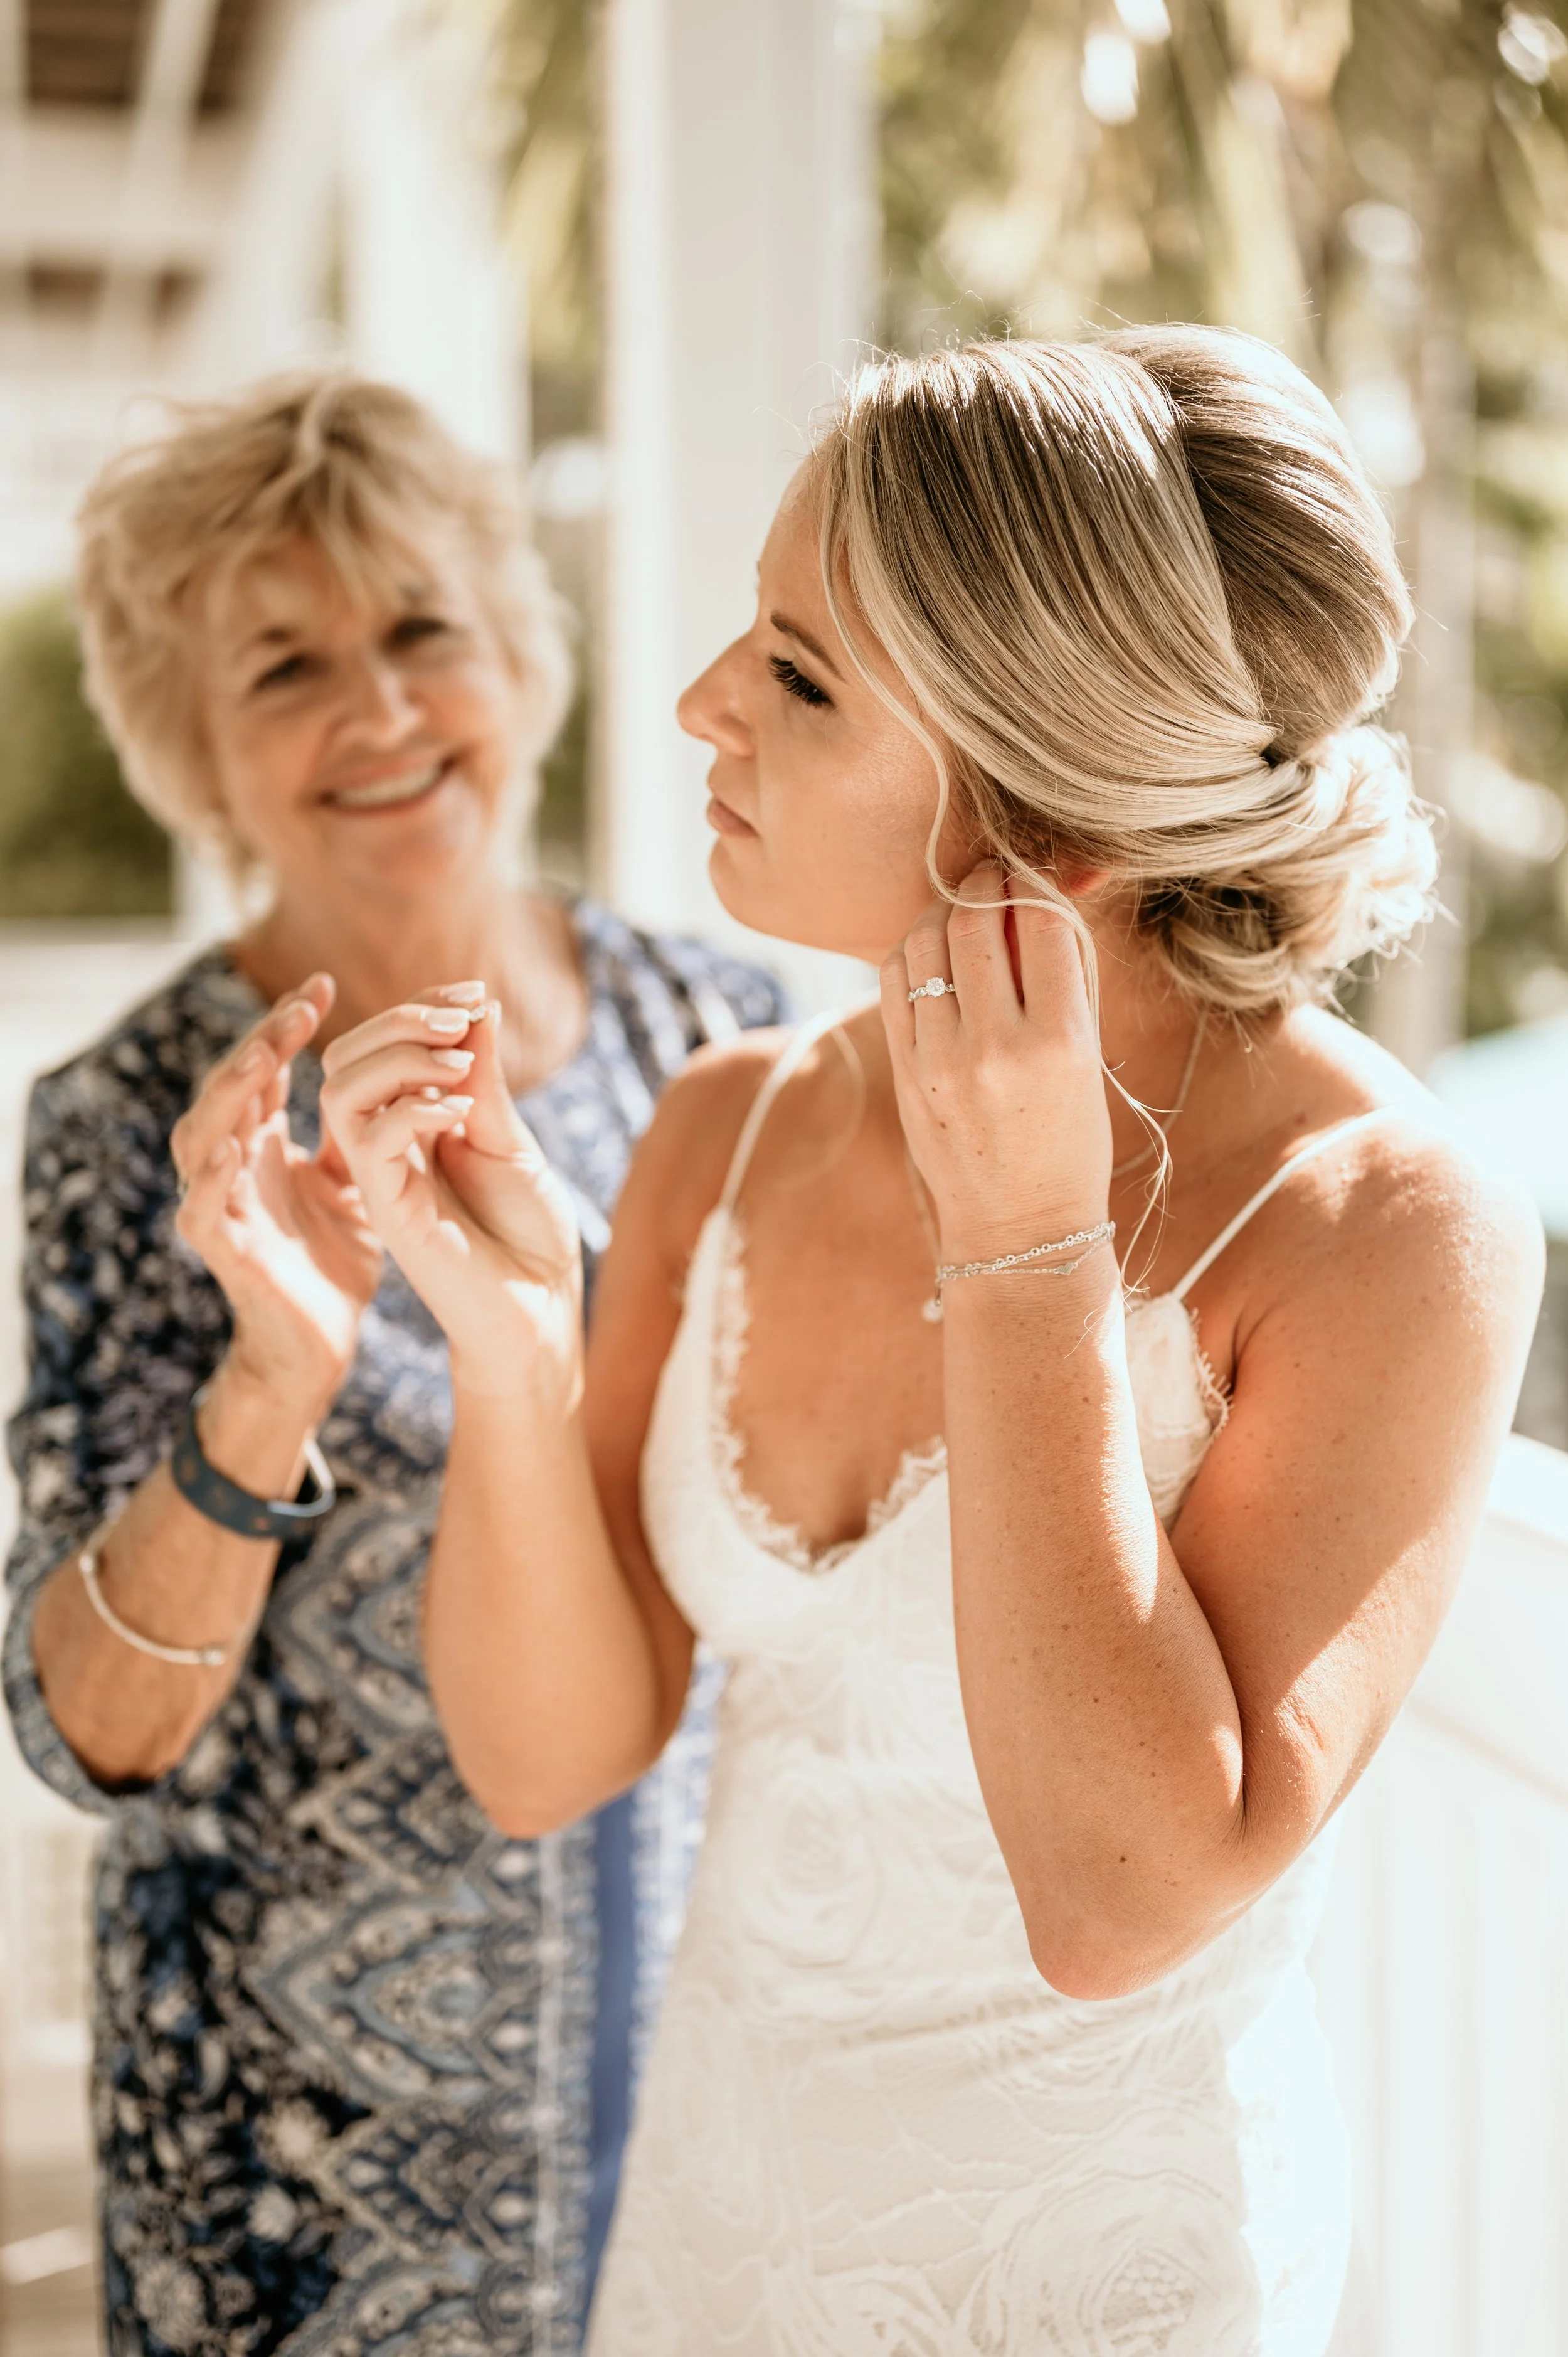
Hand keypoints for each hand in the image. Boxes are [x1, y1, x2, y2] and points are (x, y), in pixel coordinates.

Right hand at [171, 975, 381, 1401]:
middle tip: (299, 1008)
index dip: (284, 1024)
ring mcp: (223, 1208)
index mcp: (266, 1145)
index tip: (322, 983)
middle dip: (257, 1043)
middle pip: (228, 1089)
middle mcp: (236, 1167)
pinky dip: (210, 1178)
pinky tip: (232, 1147)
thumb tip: (391, 1064)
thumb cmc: (337, 1262)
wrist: (325, 1345)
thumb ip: (361, 1129)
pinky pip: (201, 1210)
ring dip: (225, 1097)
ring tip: (257, 1060)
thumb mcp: (359, 1182)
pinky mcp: (225, 1254)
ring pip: (198, 1137)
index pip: (265, 1068)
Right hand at [318, 986, 582, 1401]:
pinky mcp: (390, 1212)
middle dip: (398, 1019)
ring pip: (340, 1092)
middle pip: (343, 1059)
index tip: (474, 991)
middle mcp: (384, 1147)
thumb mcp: (506, 1137)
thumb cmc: (528, 1233)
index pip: (378, 1046)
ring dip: (398, 1056)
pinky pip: (370, 1143)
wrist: (542, 1310)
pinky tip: (461, 1109)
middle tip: (461, 1014)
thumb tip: (478, 1003)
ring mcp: (382, 1179)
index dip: (417, 1006)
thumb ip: (482, 1077)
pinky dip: (412, 1108)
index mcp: (408, 1124)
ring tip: (459, 1058)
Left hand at [880, 863, 1112, 1259]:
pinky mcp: (904, 1072)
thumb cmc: (1069, 1140)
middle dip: (983, 883)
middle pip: (975, 922)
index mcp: (1060, 1042)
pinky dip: (911, 952)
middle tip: (990, 875)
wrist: (1020, 1227)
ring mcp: (941, 1062)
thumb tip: (1041, 892)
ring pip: (925, 943)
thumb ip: (1066, 977)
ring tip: (960, 910)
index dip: (1034, 882)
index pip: (1041, 923)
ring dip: (942, 911)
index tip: (1030, 874)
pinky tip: (930, 954)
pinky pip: (894, 982)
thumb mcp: (1089, 1059)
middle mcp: (996, 1048)